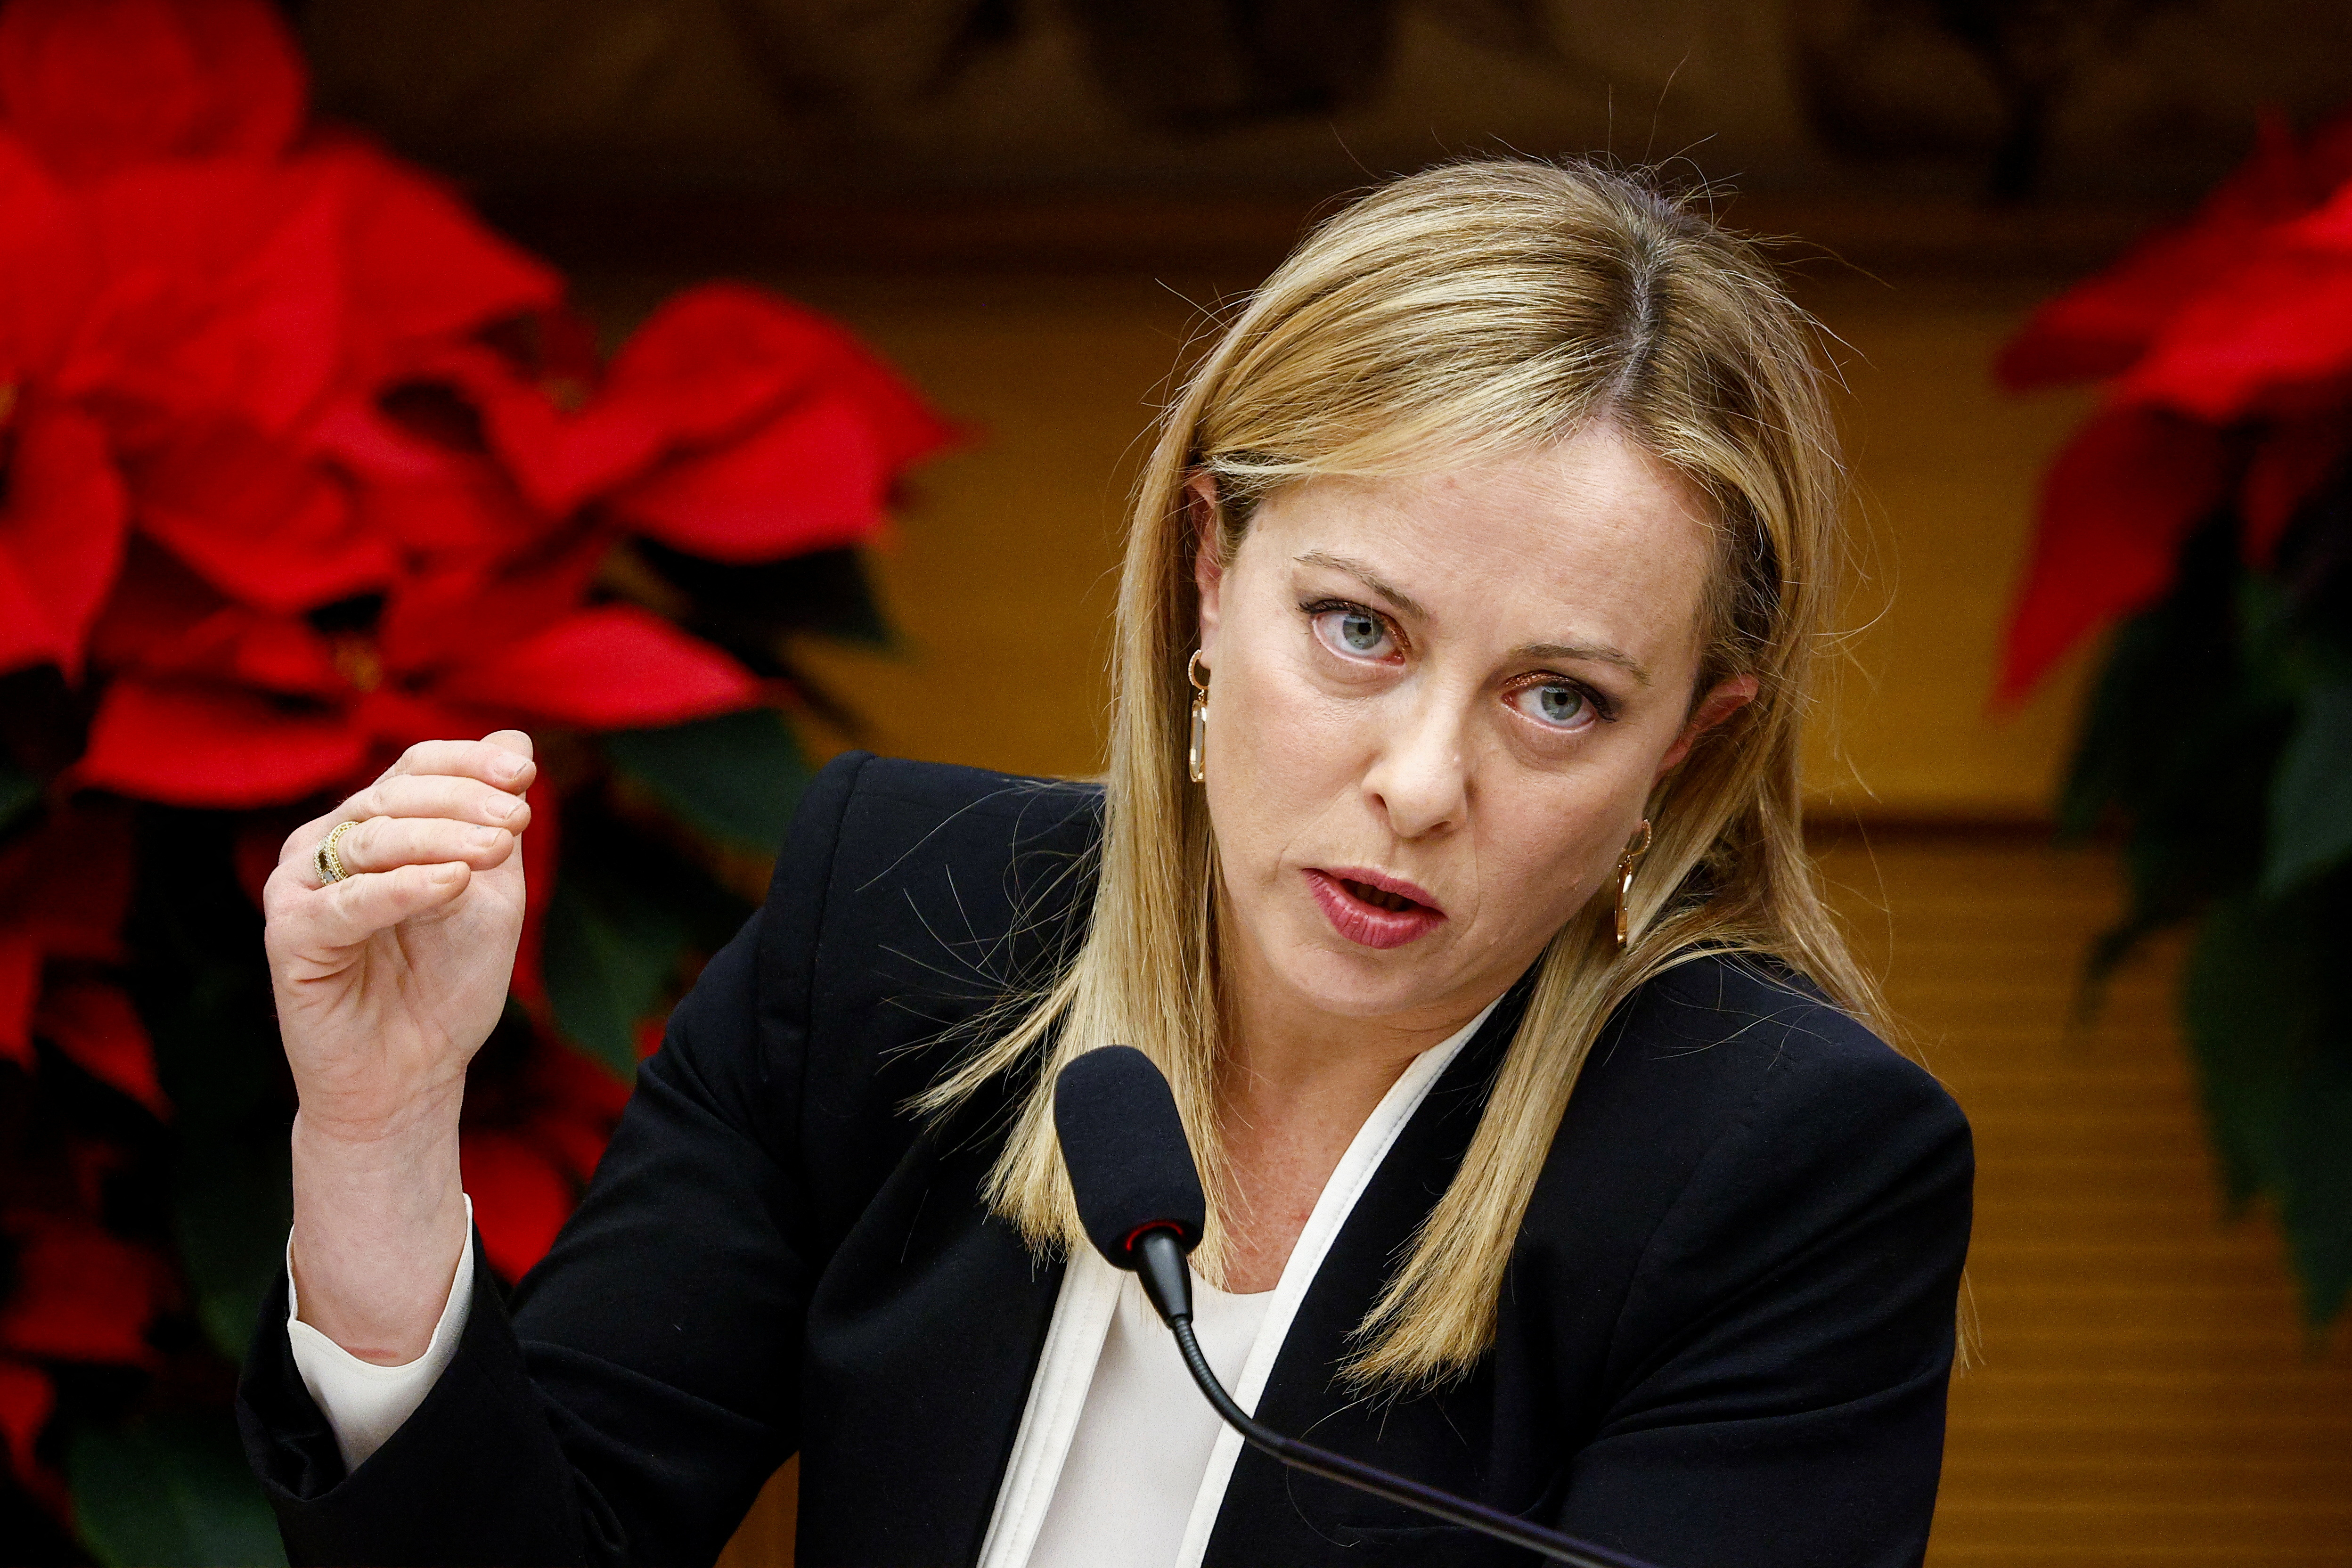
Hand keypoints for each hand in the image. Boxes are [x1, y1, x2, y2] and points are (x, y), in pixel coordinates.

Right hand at [265, 732, 534, 1142]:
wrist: (413, 1074)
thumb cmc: (447, 985)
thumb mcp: (490, 895)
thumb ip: (497, 824)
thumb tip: (516, 738)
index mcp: (371, 827)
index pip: (416, 768)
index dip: (470, 763)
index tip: (524, 777)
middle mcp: (326, 846)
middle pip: (396, 795)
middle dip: (464, 801)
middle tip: (518, 820)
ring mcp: (300, 889)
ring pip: (372, 839)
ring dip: (443, 838)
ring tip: (497, 851)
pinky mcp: (289, 937)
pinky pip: (348, 901)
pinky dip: (403, 887)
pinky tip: (452, 883)